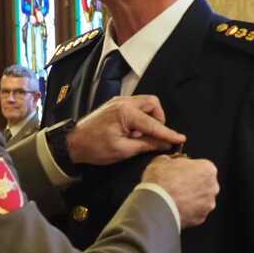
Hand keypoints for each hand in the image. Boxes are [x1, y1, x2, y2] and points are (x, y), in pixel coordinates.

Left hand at [67, 95, 185, 165]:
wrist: (72, 143)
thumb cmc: (95, 148)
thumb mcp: (123, 150)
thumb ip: (146, 145)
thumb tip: (165, 144)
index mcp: (126, 112)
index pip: (154, 123)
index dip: (168, 133)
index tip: (181, 139)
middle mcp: (124, 102)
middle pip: (152, 103)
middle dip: (158, 119)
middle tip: (154, 136)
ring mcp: (118, 102)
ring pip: (144, 103)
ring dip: (148, 118)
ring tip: (140, 136)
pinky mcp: (114, 105)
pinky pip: (135, 107)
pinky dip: (139, 117)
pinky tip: (132, 132)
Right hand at [141, 155, 218, 227]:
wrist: (156, 205)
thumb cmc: (160, 182)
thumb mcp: (161, 160)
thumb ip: (171, 160)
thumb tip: (168, 163)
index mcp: (207, 169)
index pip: (201, 166)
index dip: (188, 169)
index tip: (179, 172)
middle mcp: (212, 187)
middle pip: (204, 184)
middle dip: (192, 184)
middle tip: (176, 185)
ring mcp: (207, 205)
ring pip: (201, 200)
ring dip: (190, 199)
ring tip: (174, 199)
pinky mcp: (200, 219)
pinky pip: (195, 213)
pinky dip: (187, 211)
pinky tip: (175, 208)